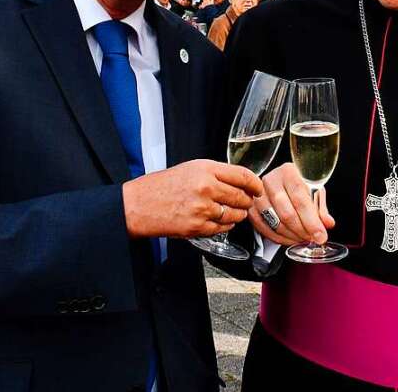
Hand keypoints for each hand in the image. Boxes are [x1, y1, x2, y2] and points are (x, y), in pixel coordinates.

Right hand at [122, 159, 262, 238]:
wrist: (139, 205)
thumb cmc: (163, 186)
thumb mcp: (191, 169)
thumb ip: (215, 174)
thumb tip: (240, 182)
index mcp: (206, 169)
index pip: (243, 175)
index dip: (255, 183)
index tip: (258, 188)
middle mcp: (206, 187)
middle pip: (242, 197)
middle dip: (246, 201)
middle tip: (245, 202)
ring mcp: (203, 209)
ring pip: (235, 215)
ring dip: (237, 215)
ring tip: (231, 212)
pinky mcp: (198, 227)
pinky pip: (223, 228)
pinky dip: (225, 226)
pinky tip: (218, 220)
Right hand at [247, 162, 334, 246]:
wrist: (279, 180)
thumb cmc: (297, 184)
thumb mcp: (313, 190)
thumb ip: (320, 208)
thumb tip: (327, 223)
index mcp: (288, 172)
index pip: (300, 199)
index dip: (312, 221)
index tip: (321, 236)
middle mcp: (271, 181)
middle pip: (287, 213)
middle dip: (302, 231)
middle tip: (312, 239)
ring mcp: (258, 195)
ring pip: (276, 223)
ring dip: (291, 236)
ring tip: (302, 238)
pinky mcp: (251, 207)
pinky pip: (264, 229)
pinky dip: (278, 238)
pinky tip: (289, 238)